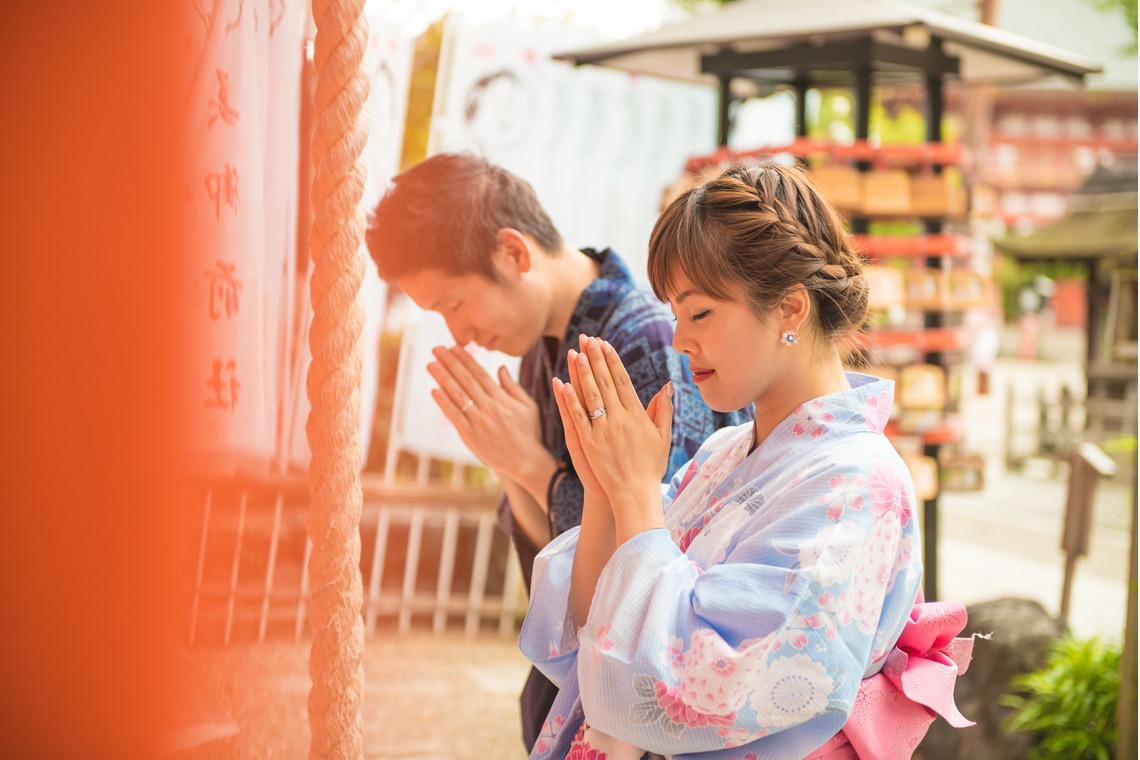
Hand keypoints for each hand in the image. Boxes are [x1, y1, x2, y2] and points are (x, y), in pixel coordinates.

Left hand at [428, 345, 547, 480]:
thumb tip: (501, 367)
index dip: (465, 359)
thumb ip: (513, 386)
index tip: (454, 347)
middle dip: (450, 362)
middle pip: (465, 380)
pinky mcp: (470, 435)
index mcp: (501, 398)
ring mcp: (478, 420)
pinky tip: (434, 390)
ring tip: (431, 364)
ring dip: (442, 378)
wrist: (525, 461)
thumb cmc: (529, 433)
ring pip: (457, 395)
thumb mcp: (528, 406)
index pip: (479, 373)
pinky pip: (454, 415)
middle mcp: (488, 406)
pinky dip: (444, 402)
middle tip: (436, 349)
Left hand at [559, 335, 672, 538]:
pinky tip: (562, 383)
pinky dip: (570, 400)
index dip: (613, 361)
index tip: (605, 344)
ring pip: (591, 396)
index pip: (622, 382)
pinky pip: (577, 417)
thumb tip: (667, 386)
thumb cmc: (650, 466)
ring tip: (575, 352)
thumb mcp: (662, 437)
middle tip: (587, 338)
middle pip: (605, 383)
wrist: (634, 493)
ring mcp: (603, 431)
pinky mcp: (589, 443)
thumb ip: (663, 410)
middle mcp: (620, 420)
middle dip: (595, 359)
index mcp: (637, 416)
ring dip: (582, 372)